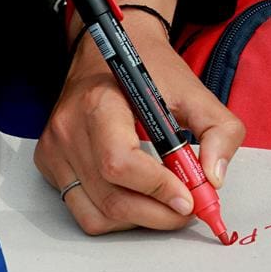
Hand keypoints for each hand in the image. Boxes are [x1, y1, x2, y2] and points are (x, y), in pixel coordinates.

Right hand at [34, 0, 244, 234]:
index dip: (158, 188)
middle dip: (158, 214)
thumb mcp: (198, 93)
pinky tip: (142, 200)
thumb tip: (214, 179)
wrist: (112, 51)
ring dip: (140, 220)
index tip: (190, 200)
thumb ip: (220, 132)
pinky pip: (85, 211)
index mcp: (100, 104)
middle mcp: (69, 129)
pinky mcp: (51, 164)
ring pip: (97, 214)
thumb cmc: (154, 73)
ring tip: (169, 206)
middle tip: (189, 210)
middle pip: (111, 197)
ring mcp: (55, 150)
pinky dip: (119, 216)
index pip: (120, 162)